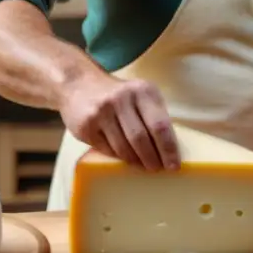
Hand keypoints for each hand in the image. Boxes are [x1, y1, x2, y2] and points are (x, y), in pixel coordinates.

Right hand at [60, 73, 179, 170]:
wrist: (78, 83)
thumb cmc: (118, 94)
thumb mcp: (139, 94)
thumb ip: (153, 114)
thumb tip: (170, 148)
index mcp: (142, 91)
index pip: (160, 125)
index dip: (168, 149)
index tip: (174, 165)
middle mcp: (122, 99)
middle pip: (141, 139)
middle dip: (152, 159)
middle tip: (157, 169)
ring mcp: (102, 112)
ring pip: (123, 148)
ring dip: (135, 161)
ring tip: (142, 165)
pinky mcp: (86, 126)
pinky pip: (107, 150)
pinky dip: (118, 157)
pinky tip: (123, 158)